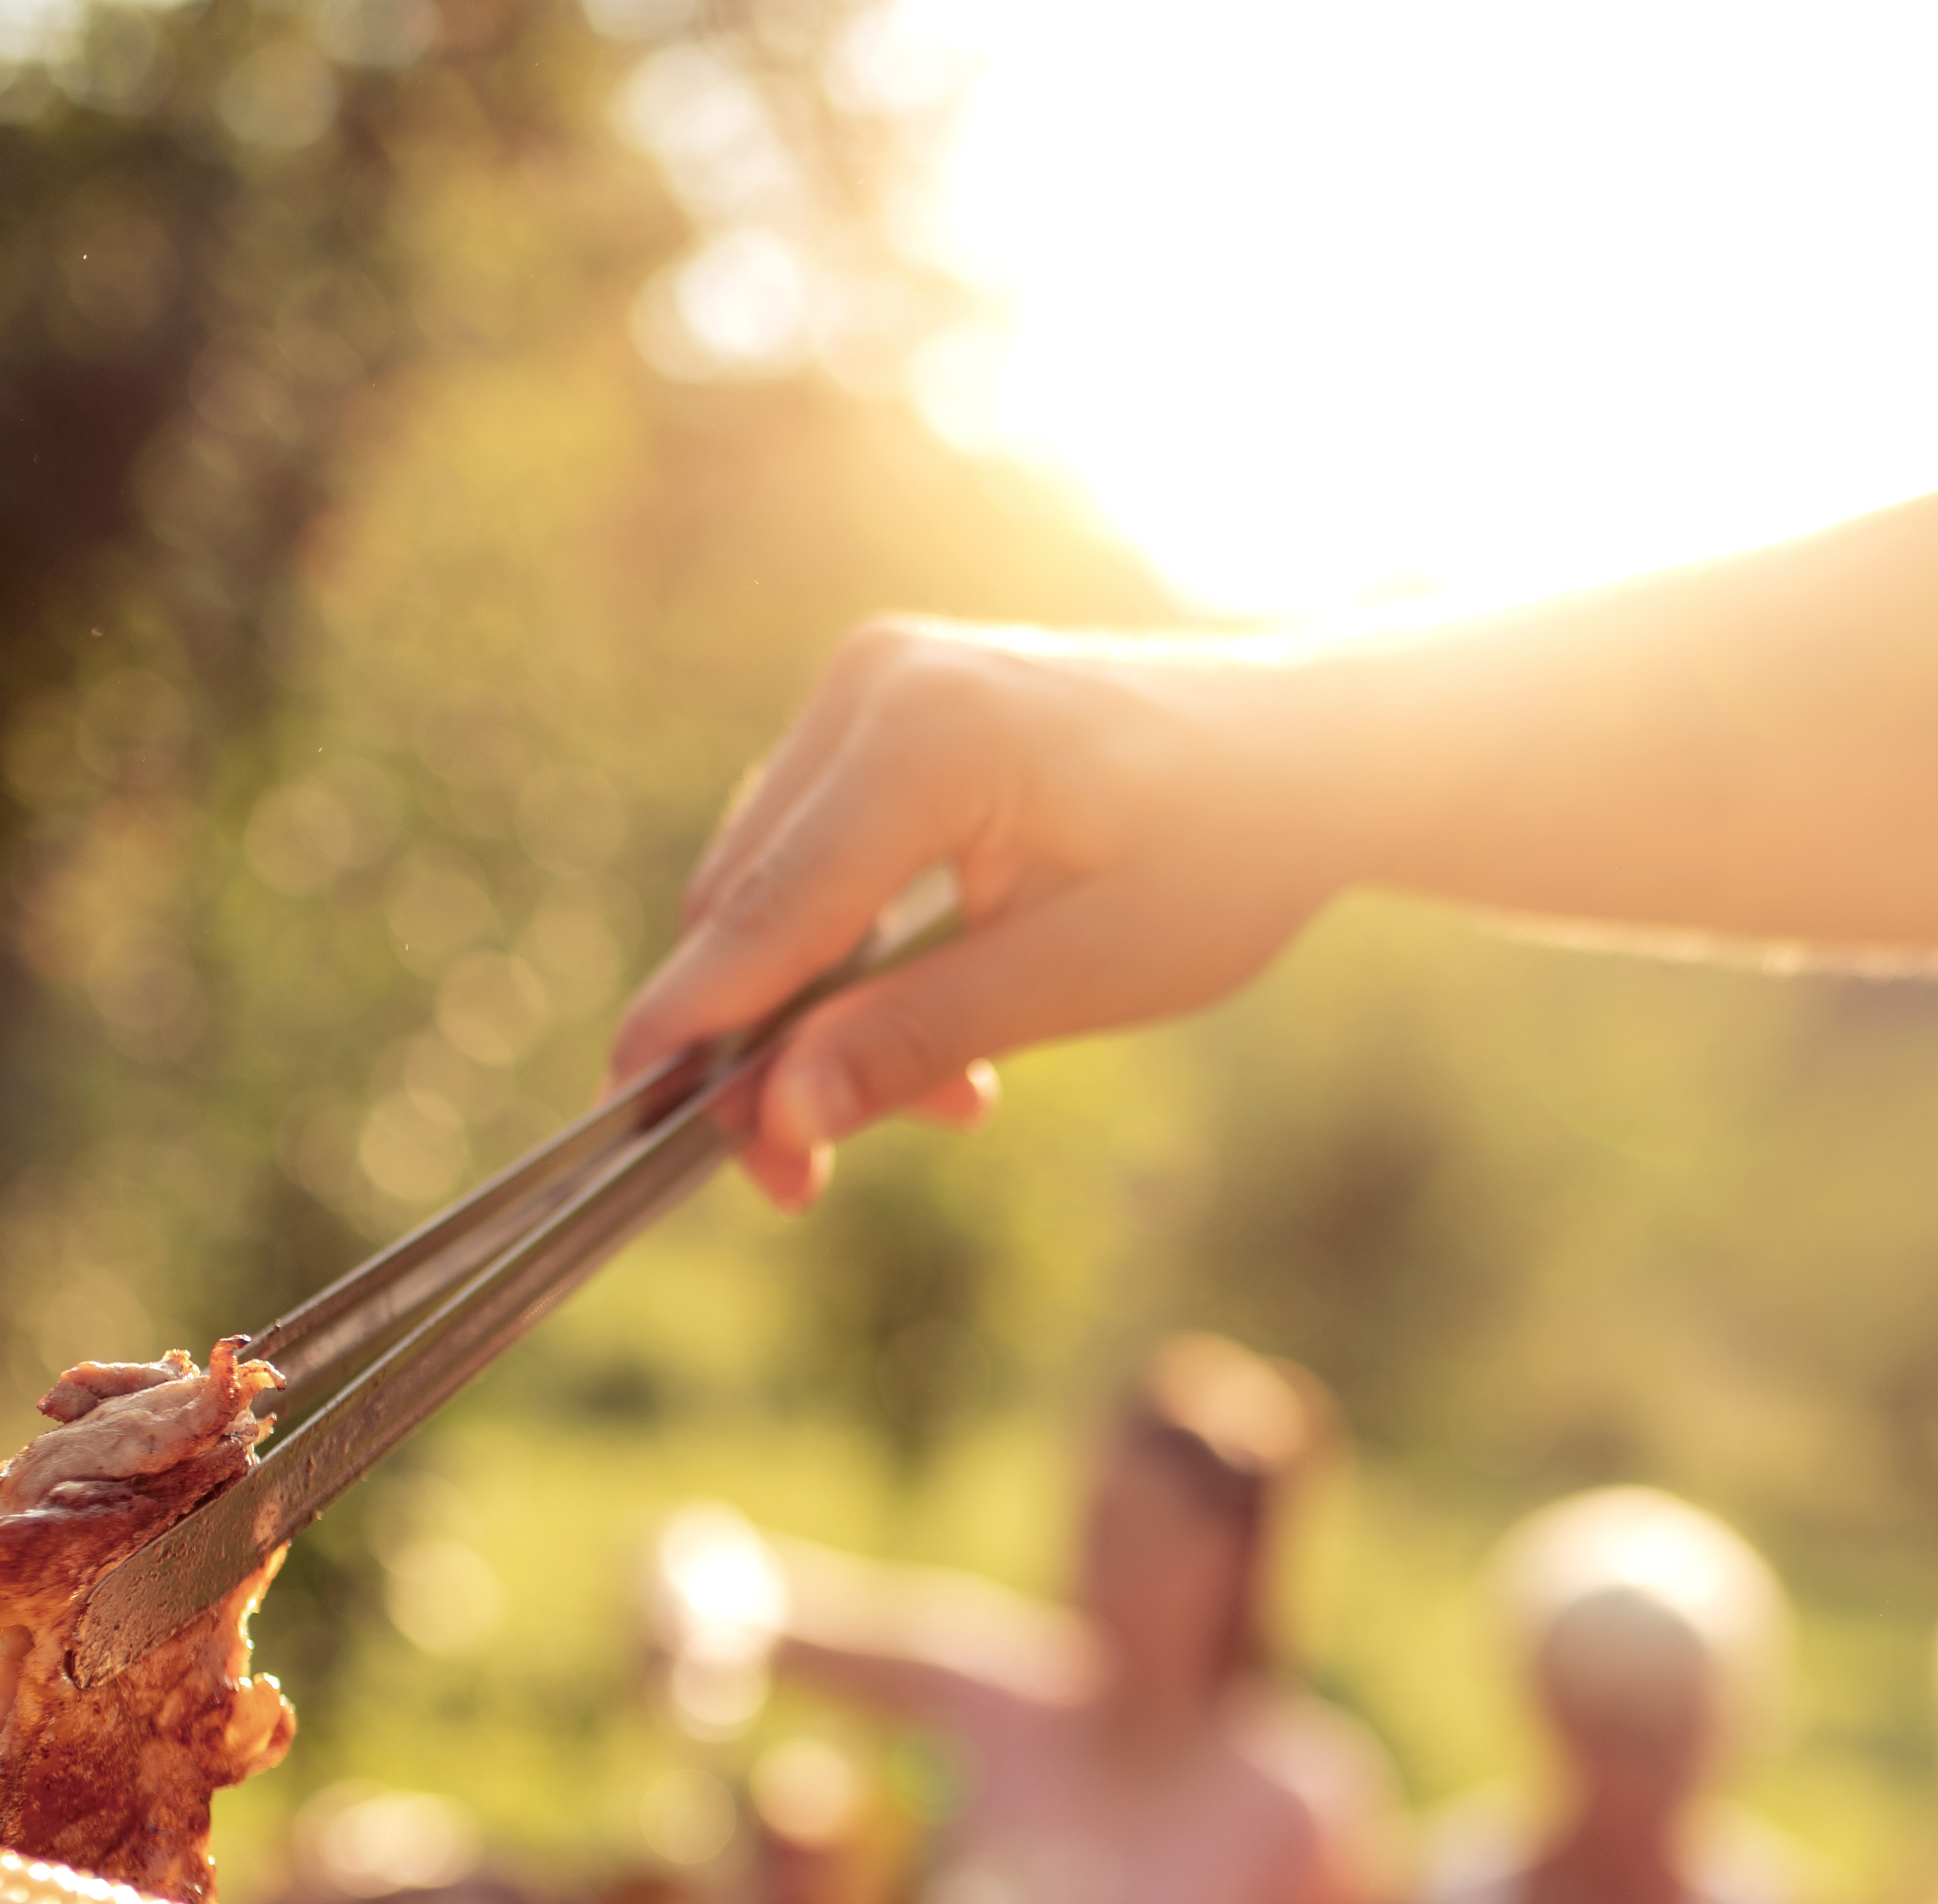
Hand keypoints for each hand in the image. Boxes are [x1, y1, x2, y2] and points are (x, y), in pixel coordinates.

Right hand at [613, 624, 1347, 1204]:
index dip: (693, 1033)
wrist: (1309, 754)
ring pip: (773, 888)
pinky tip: (943, 1037)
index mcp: (927, 733)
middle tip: (800, 1184)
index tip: (627, 1132)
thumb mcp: (1087, 975)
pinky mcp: (884, 715)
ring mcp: (872, 688)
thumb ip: (923, 1037)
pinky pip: (818, 856)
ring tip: (949, 1103)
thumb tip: (777, 1120)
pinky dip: (854, 958)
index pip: (769, 912)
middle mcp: (874, 685)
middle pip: (749, 904)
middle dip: (763, 1050)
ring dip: (821, 1013)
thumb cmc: (1227, 855)